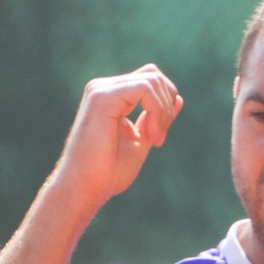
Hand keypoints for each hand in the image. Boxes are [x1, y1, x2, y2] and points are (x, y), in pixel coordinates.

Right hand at [43, 65, 183, 213]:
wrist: (85, 188)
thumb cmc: (108, 172)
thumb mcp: (140, 141)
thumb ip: (155, 119)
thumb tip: (178, 99)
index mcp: (111, 97)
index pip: (149, 81)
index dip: (165, 105)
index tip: (158, 138)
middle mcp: (103, 88)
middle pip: (153, 75)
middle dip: (166, 107)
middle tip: (157, 139)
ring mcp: (100, 90)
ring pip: (151, 80)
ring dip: (162, 112)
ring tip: (153, 139)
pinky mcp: (102, 97)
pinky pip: (144, 89)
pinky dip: (155, 111)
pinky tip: (148, 136)